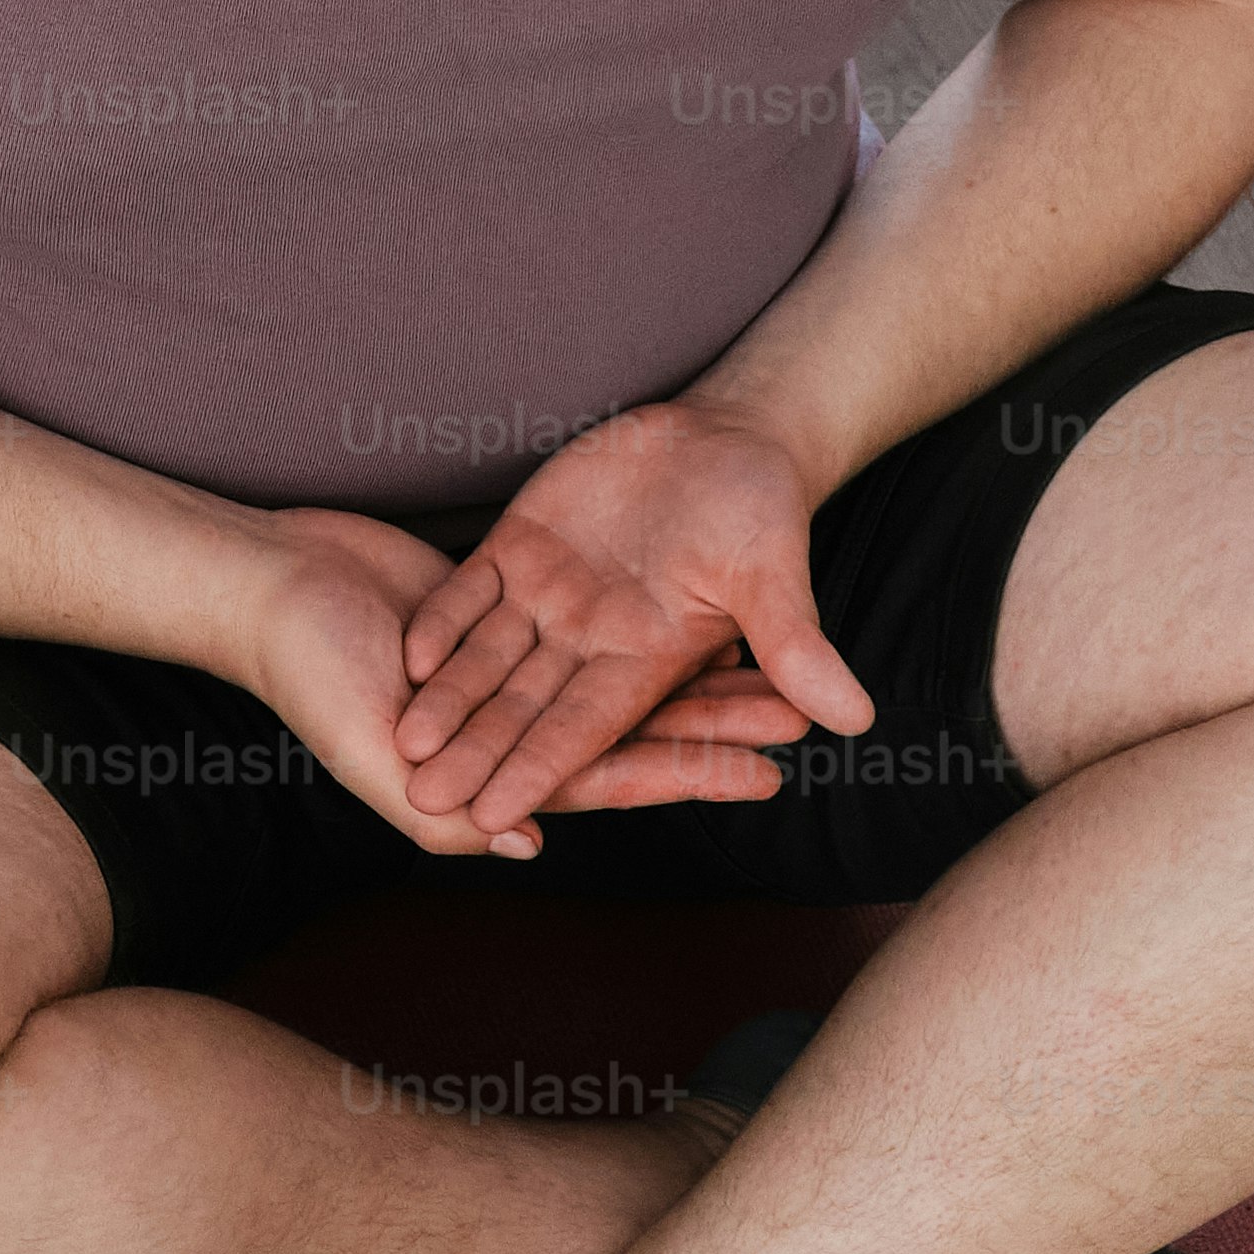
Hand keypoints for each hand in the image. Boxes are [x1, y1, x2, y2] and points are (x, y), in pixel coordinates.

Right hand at [230, 508, 791, 858]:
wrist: (270, 585)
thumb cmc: (312, 680)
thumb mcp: (374, 761)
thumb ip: (450, 814)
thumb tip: (534, 844)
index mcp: (498, 767)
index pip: (616, 775)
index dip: (691, 774)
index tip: (770, 775)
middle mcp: (517, 721)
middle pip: (637, 724)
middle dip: (714, 723)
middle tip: (800, 716)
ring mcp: (514, 662)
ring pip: (623, 666)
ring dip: (693, 667)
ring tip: (769, 660)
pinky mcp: (504, 603)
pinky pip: (590, 613)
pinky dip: (640, 609)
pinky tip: (698, 599)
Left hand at [389, 399, 881, 835]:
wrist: (727, 436)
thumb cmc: (762, 505)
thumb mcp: (773, 573)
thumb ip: (794, 645)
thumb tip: (853, 719)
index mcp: (646, 658)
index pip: (583, 729)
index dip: (537, 771)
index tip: (493, 817)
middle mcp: (591, 638)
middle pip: (523, 708)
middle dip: (476, 755)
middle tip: (423, 801)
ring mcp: (550, 593)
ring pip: (486, 659)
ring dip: (447, 700)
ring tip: (400, 743)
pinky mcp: (521, 545)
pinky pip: (472, 591)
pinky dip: (443, 620)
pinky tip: (409, 655)